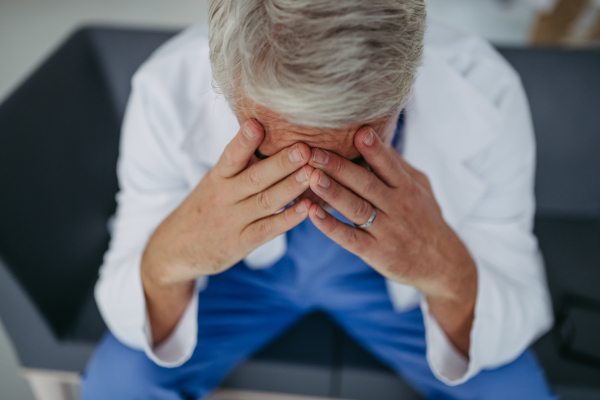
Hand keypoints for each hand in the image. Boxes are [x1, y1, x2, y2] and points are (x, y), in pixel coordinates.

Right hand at [141, 120, 312, 342]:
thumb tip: (266, 130)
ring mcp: (232, 221)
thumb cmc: (203, 208)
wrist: (174, 249)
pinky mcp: (240, 243)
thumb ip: (238, 164)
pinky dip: (287, 219)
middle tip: (303, 148)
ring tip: (312, 173)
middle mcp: (223, 197)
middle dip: (281, 163)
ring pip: (265, 202)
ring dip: (291, 187)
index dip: (243, 141)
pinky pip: (267, 229)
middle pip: (255, 177)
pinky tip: (306, 208)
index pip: (230, 156)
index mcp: (216, 177)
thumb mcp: (212, 182)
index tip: (257, 124)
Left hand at [307, 126, 476, 354]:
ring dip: (332, 192)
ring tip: (311, 177)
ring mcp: (386, 230)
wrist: (443, 264)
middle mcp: (397, 206)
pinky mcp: (375, 252)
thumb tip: (378, 139)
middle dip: (339, 166)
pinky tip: (312, 213)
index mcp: (406, 187)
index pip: (388, 165)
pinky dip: (330, 226)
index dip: (374, 149)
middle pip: (366, 183)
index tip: (358, 132)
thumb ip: (398, 166)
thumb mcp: (421, 188)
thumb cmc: (426, 219)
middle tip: (314, 151)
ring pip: (356, 208)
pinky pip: (350, 238)